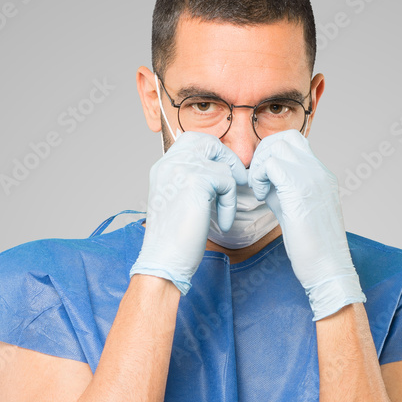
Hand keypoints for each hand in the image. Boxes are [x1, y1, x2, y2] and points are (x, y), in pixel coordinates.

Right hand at [129, 131, 247, 293]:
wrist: (163, 259)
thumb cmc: (173, 239)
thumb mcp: (179, 201)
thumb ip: (191, 182)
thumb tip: (218, 172)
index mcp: (163, 167)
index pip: (192, 141)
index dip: (213, 154)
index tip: (224, 176)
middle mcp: (169, 163)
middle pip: (207, 142)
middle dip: (227, 159)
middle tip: (238, 181)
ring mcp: (181, 169)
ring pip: (222, 165)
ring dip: (231, 190)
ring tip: (225, 212)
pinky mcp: (196, 181)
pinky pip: (228, 182)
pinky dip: (230, 203)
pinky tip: (224, 222)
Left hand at [248, 129, 364, 320]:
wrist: (328, 268)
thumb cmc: (311, 247)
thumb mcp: (296, 209)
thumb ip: (283, 190)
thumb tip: (264, 179)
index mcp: (321, 175)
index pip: (294, 143)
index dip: (272, 154)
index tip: (264, 179)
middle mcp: (319, 171)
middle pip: (285, 137)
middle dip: (263, 155)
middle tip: (258, 182)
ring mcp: (312, 178)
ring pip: (277, 145)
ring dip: (260, 165)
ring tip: (259, 190)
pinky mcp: (300, 190)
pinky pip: (271, 164)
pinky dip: (259, 177)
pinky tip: (261, 197)